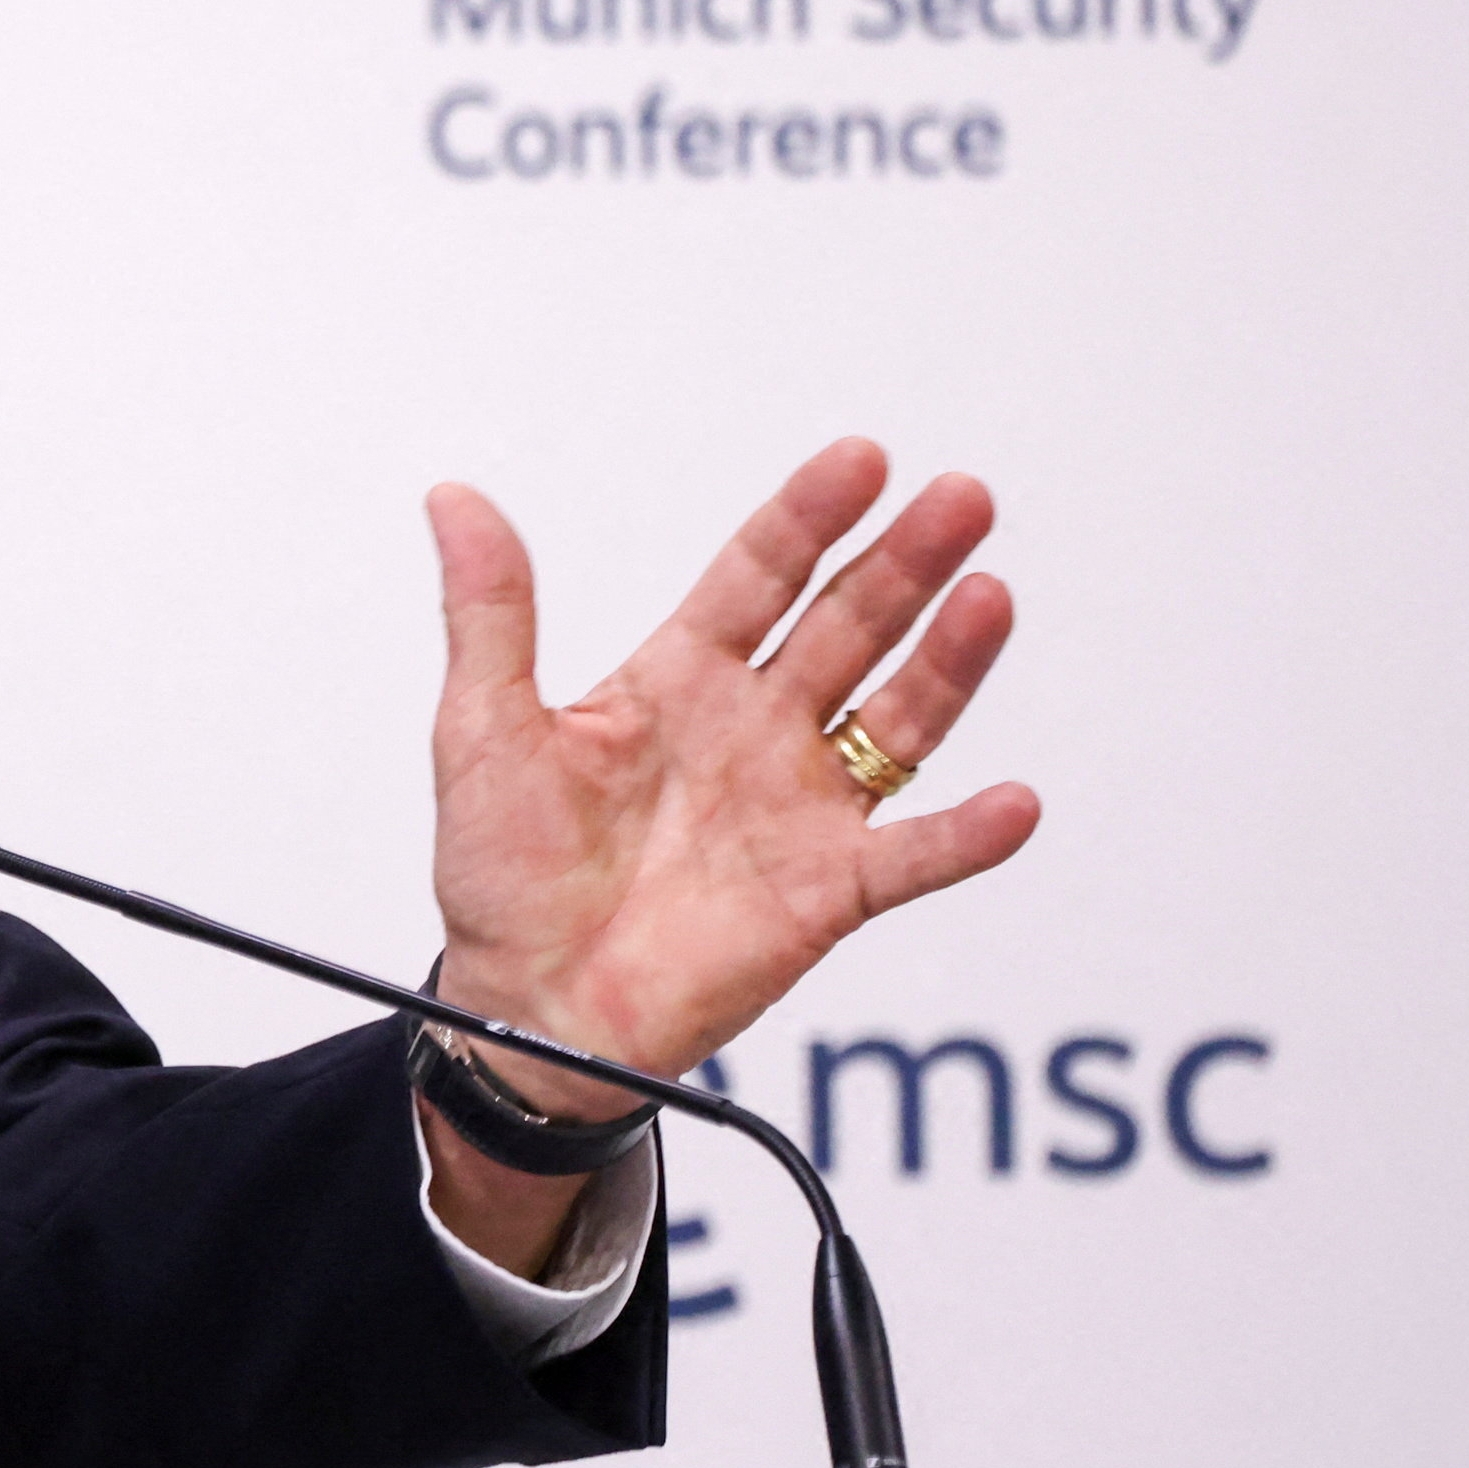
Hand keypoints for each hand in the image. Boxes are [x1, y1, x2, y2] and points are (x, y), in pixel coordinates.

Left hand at [423, 439, 1040, 1126]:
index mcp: (677, 682)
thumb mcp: (484, 730)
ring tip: (989, 596)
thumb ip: (490, 614)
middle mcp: (754, 732)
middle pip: (847, 627)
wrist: (526, 1007)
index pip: (758, 578)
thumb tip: (455, 500)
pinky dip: (966, 836)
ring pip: (898, 719)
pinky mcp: (828, 892)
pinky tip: (1013, 801)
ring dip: (949, 662)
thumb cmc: (502, 874)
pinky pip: (913, 858)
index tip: (860, 460)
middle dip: (903, 563)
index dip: (807, 519)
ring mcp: (800, 808)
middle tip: (959, 499)